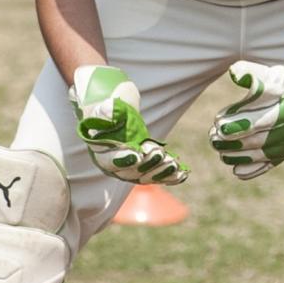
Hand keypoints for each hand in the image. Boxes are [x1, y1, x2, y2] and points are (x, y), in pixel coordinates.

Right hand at [69, 64, 185, 184]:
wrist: (117, 113)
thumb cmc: (109, 109)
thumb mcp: (105, 106)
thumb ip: (106, 110)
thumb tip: (109, 109)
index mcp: (101, 152)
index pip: (109, 161)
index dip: (123, 159)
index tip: (137, 155)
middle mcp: (114, 165)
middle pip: (131, 171)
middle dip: (147, 164)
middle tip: (160, 154)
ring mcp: (131, 168)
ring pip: (146, 176)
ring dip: (161, 172)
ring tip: (174, 164)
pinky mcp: (145, 167)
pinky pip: (157, 175)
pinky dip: (169, 176)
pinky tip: (182, 174)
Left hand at [208, 30, 283, 179]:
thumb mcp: (273, 74)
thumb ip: (252, 73)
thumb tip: (234, 72)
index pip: (258, 122)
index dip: (236, 126)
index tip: (218, 125)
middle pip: (257, 141)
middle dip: (231, 143)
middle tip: (213, 139)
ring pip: (260, 155)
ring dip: (237, 156)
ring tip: (220, 152)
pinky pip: (269, 164)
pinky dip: (252, 169)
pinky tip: (236, 169)